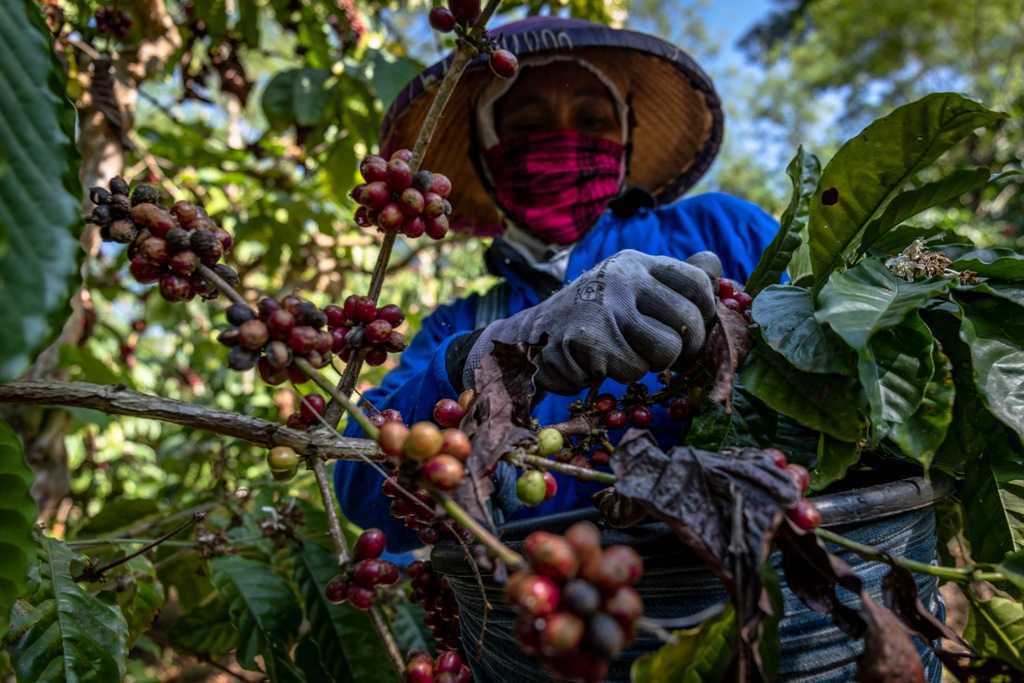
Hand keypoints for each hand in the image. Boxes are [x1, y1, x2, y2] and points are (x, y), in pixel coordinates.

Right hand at [464, 249, 719, 393]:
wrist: (531, 339)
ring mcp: (605, 308)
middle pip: (689, 321)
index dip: (704, 312)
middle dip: (682, 348)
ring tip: (625, 355)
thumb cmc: (592, 317)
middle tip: (660, 354)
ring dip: (650, 363)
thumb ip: (674, 279)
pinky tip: (600, 363)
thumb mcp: (631, 288)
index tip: (689, 329)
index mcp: (637, 263)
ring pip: (667, 351)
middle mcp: (623, 278)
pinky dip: (621, 375)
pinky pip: (633, 370)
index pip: (698, 281)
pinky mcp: (589, 340)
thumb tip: (716, 267)